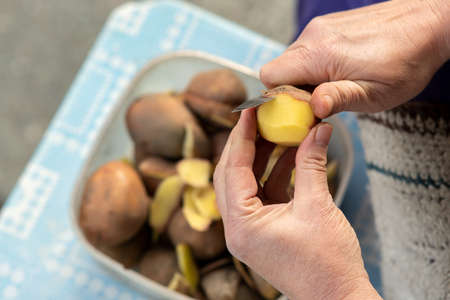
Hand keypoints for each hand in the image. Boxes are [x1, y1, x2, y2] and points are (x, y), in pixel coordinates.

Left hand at [213, 110, 381, 299]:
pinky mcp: (264, 228)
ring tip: (279, 128)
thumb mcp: (318, 206)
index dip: (242, 135)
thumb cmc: (328, 263)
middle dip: (247, 142)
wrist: (339, 298)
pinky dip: (275, 172)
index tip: (249, 108)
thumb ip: (313, 164)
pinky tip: (293, 152)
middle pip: (232, 173)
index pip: (233, 168)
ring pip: (247, 181)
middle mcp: (238, 227)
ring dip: (263, 156)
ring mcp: (250, 228)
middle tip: (260, 115)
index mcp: (242, 224)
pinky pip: (263, 192)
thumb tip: (318, 129)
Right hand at [260, 0, 449, 117]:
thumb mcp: (373, 93)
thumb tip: (313, 107)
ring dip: (306, 79)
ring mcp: (320, 28)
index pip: (270, 76)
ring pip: (293, 60)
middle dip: (293, 91)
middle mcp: (313, 36)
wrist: (429, 23)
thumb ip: (338, 99)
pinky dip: (316, 66)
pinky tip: (341, 71)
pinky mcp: (329, 26)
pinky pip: (308, 50)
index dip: (278, 98)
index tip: (299, 111)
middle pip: (280, 69)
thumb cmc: (406, 61)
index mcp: (318, 53)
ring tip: (336, 86)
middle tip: (321, 103)